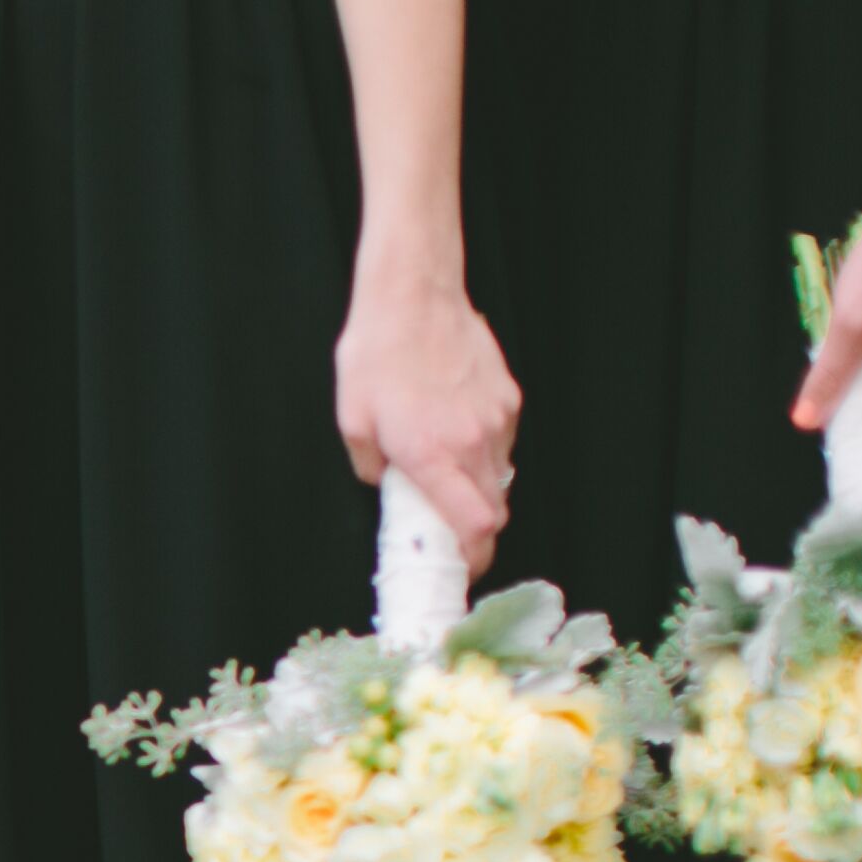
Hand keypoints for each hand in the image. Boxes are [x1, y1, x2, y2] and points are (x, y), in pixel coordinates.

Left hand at [334, 271, 521, 570]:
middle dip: (474, 530)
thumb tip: (384, 483)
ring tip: (444, 469)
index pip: (475, 527)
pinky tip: (454, 428)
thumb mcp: (353, 420)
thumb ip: (370, 467)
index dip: (472, 556)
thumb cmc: (377, 354)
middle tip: (448, 531)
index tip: (459, 566)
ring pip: (498, 476)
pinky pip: (501, 441)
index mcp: (433, 456)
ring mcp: (497, 419)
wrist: (415, 296)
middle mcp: (473, 442)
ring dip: (476, 486)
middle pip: (494, 511)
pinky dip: (482, 449)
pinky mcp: (508, 397)